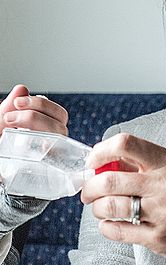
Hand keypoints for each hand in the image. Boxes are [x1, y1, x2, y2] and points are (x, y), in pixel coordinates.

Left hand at [0, 85, 69, 233]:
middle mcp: (55, 144)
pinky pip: (58, 161)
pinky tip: (26, 148)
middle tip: (10, 117)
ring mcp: (54, 159)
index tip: (19, 102)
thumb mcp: (1, 129)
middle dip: (35, 114)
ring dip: (36, 126)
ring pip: (60, 135)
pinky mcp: (51, 176)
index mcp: (48, 131)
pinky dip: (44, 152)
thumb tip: (22, 88)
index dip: (43, 105)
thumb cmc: (3, 156)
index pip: (59, 114)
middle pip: (61, 123)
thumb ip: (9, 109)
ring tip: (10, 128)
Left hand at [82, 133, 165, 264]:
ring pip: (109, 206)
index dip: (101, 151)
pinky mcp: (158, 238)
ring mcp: (162, 212)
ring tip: (102, 210)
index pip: (126, 144)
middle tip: (89, 192)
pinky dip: (106, 227)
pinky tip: (112, 225)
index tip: (93, 162)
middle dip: (90, 187)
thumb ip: (146, 167)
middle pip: (109, 179)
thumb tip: (107, 161)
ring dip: (97, 208)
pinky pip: (116, 230)